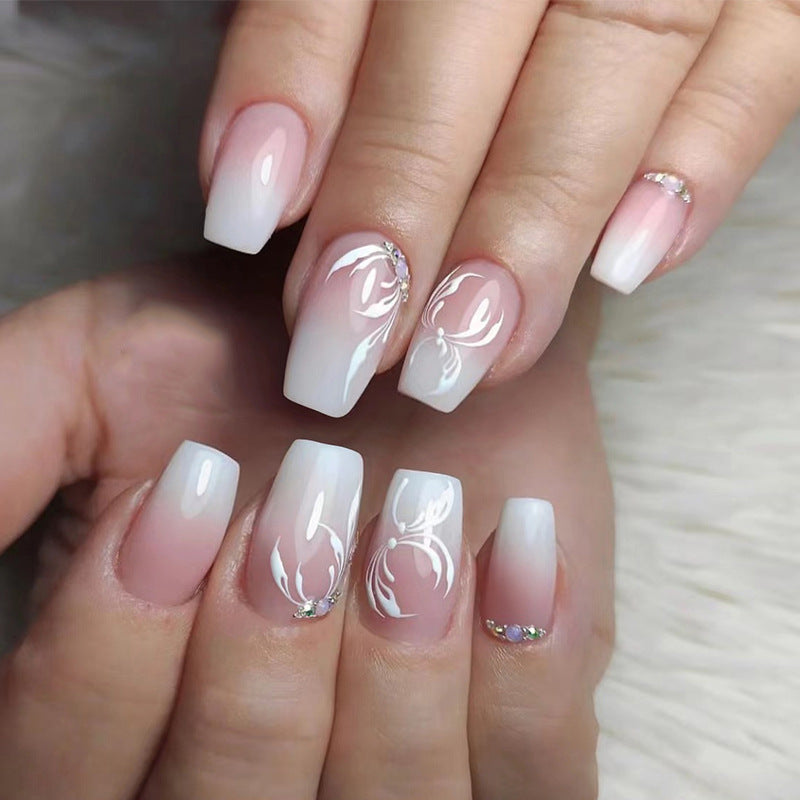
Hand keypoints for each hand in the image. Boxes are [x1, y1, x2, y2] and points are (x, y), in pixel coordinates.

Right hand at [0, 242, 612, 798]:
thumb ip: (1, 448)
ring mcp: (394, 779)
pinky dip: (522, 672)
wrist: (410, 338)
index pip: (60, 784)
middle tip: (312, 491)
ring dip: (396, 663)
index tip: (190, 492)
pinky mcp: (516, 754)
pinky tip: (513, 541)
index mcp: (125, 715)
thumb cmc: (254, 352)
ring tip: (416, 509)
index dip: (108, 659)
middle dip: (264, 659)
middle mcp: (248, 775)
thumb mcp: (96, 373)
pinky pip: (533, 785)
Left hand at [200, 0, 799, 417]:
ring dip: (537, 220)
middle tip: (352, 343)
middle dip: (408, 196)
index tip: (246, 216)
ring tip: (471, 352)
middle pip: (474, 27)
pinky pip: (768, 63)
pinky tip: (631, 268)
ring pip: (619, 54)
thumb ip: (327, 25)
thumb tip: (282, 181)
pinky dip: (701, 163)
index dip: (294, 84)